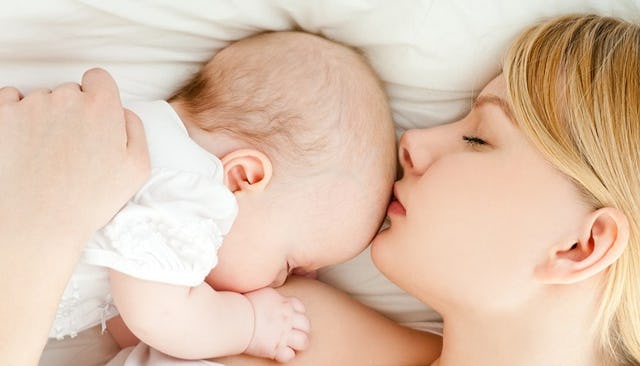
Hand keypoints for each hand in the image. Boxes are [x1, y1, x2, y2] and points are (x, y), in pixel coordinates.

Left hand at [0, 68, 149, 241]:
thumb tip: (123, 112)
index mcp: (102, 107)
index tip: (94, 115)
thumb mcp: (137, 168)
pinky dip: (14, 114)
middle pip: (70, 92)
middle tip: (72, 145)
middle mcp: (66, 99)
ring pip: (40, 99)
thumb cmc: (87, 200)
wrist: (39, 221)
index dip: (98, 96)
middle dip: (71, 112)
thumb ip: (135, 129)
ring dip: (43, 117)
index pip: (99, 79)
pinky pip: (8, 99)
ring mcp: (30, 105)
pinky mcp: (1, 115)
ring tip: (45, 152)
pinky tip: (22, 141)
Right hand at [244, 287, 309, 362]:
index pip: (301, 308)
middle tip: (293, 332)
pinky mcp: (275, 348)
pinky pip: (289, 355)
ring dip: (299, 343)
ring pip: (303, 341)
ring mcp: (283, 334)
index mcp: (285, 304)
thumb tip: (272, 295)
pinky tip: (279, 352)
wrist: (237, 318)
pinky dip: (286, 355)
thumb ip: (273, 295)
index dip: (298, 313)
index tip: (292, 317)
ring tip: (291, 344)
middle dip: (302, 329)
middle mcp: (288, 319)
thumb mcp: (264, 292)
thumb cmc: (245, 303)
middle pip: (306, 325)